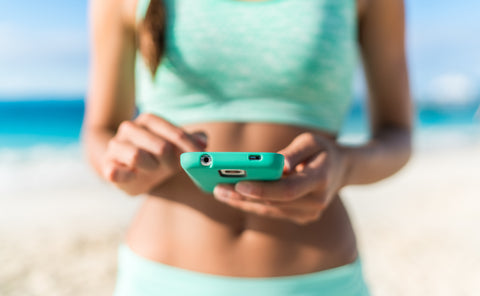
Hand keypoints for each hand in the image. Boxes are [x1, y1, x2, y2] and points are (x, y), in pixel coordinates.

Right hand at [103, 113, 206, 194]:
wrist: (130, 171)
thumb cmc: (157, 156)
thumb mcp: (177, 148)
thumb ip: (191, 141)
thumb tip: (204, 140)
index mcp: (148, 121)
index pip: (172, 131)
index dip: (189, 146)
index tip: (200, 157)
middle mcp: (129, 129)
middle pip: (160, 146)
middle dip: (172, 160)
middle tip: (173, 167)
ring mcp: (116, 147)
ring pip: (136, 155)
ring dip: (151, 167)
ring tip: (153, 169)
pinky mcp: (107, 166)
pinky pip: (113, 171)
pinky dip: (125, 175)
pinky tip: (134, 176)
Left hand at [213, 132, 349, 224]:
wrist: (340, 169)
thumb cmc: (321, 150)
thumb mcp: (311, 141)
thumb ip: (294, 152)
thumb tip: (278, 164)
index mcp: (320, 179)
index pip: (288, 190)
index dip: (263, 189)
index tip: (239, 184)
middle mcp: (316, 202)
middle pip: (274, 203)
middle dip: (243, 196)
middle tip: (218, 188)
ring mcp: (309, 214)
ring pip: (269, 210)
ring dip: (242, 202)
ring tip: (219, 191)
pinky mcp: (300, 217)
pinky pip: (271, 212)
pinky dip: (251, 204)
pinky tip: (232, 196)